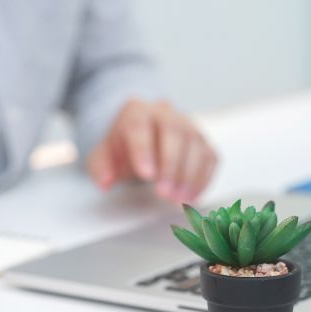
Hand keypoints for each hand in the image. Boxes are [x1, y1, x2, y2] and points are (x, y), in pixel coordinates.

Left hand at [87, 99, 216, 202]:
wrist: (140, 135)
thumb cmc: (122, 147)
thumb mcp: (102, 156)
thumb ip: (100, 168)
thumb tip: (105, 182)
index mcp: (136, 113)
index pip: (140, 127)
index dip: (144, 151)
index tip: (146, 175)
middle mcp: (165, 114)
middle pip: (174, 133)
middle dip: (171, 165)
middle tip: (164, 193)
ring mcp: (188, 126)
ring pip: (195, 144)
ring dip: (189, 175)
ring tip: (178, 199)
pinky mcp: (202, 141)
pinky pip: (210, 157)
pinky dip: (204, 178)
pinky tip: (193, 196)